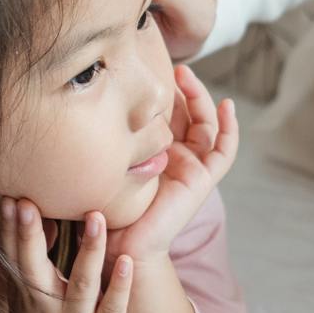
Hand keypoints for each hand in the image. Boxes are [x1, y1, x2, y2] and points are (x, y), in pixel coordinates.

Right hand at [0, 196, 133, 312]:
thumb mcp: (23, 303)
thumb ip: (25, 266)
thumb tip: (24, 219)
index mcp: (25, 296)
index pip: (14, 256)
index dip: (10, 228)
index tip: (10, 198)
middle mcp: (44, 308)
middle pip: (34, 267)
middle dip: (30, 235)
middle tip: (31, 201)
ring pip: (80, 284)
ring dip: (88, 251)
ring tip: (96, 218)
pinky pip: (111, 311)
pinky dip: (118, 287)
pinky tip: (126, 262)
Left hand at [108, 64, 238, 260]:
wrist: (120, 243)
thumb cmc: (105, 208)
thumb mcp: (105, 163)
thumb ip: (106, 140)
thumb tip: (83, 105)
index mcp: (155, 152)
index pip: (166, 115)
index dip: (164, 93)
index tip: (149, 71)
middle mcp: (177, 157)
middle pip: (189, 114)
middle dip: (184, 90)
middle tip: (174, 69)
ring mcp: (192, 167)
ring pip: (207, 124)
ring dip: (201, 99)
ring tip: (187, 77)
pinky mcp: (204, 178)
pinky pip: (225, 150)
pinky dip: (230, 128)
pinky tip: (228, 105)